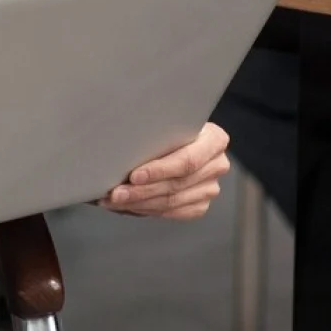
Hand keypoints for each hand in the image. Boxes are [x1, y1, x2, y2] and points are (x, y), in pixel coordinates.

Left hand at [100, 122, 229, 219]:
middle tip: (115, 193)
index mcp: (214, 139)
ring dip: (138, 203)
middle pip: (177, 184)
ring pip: (171, 202)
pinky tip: (127, 205)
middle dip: (141, 191)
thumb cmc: (167, 122)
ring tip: (114, 200)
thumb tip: (122, 138)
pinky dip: (146, 209)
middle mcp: (217, 165)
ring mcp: (210, 187)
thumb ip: (155, 126)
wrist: (179, 134)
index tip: (133, 176)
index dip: (159, 170)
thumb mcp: (165, 117)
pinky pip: (171, 213)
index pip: (187, 160)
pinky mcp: (200, 204)